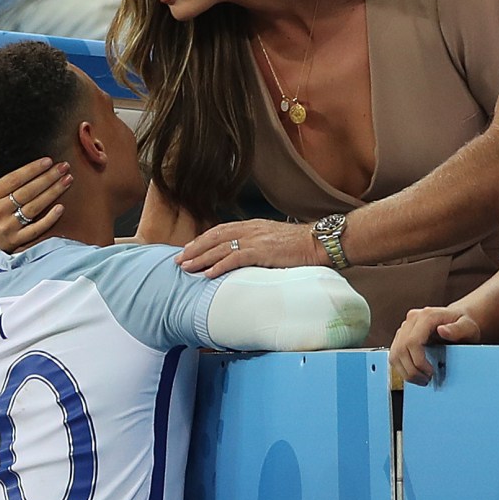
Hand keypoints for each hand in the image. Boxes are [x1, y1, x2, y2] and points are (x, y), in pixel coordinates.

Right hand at [0, 155, 72, 253]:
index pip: (13, 180)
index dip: (31, 170)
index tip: (48, 160)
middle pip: (27, 192)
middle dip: (48, 178)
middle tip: (64, 166)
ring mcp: (10, 226)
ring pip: (34, 207)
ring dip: (53, 192)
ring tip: (68, 179)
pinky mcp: (20, 240)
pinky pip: (37, 228)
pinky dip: (49, 218)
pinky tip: (61, 206)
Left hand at [175, 219, 322, 278]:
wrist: (319, 242)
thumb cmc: (301, 245)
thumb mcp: (275, 241)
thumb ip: (259, 245)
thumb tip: (247, 257)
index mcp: (253, 226)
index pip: (221, 230)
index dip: (203, 240)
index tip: (189, 249)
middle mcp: (251, 229)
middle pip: (215, 237)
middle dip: (195, 248)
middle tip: (178, 260)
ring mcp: (256, 239)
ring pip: (220, 247)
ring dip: (201, 258)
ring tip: (186, 267)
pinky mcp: (262, 251)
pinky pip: (235, 258)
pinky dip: (219, 265)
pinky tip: (208, 274)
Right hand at [389, 306, 481, 385]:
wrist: (459, 318)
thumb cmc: (464, 323)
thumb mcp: (468, 326)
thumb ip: (458, 329)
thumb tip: (443, 330)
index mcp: (426, 316)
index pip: (412, 341)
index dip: (418, 361)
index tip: (430, 372)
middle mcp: (412, 320)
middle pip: (401, 349)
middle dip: (412, 370)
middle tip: (426, 380)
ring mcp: (405, 327)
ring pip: (395, 353)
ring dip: (405, 371)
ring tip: (421, 379)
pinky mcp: (402, 335)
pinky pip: (395, 354)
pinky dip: (402, 367)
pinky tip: (415, 373)